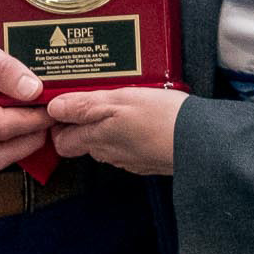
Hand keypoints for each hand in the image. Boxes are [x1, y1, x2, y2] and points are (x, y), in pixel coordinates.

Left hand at [47, 87, 188, 174]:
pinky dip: (126, 130)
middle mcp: (109, 153)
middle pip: (83, 141)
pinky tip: (138, 114)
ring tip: (117, 98)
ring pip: (105, 142)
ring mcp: (129, 158)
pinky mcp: (146, 158)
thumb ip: (84, 105)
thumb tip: (54, 108)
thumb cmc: (161, 118)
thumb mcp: (119, 100)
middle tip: (90, 94)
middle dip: (81, 121)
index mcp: (98, 138)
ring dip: (106, 123)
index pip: (62, 141)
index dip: (59, 123)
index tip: (63, 102)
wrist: (200, 142)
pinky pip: (127, 144)